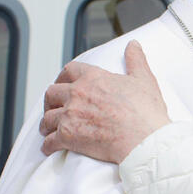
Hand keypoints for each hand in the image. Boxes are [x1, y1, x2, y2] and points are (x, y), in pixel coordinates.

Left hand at [40, 40, 169, 162]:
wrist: (144, 139)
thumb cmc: (146, 112)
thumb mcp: (144, 80)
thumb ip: (136, 60)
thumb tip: (133, 45)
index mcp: (93, 78)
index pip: (69, 70)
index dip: (63, 77)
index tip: (63, 83)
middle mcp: (77, 94)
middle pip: (51, 93)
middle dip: (50, 101)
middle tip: (53, 107)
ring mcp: (70, 115)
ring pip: (47, 118)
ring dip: (46, 124)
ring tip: (48, 130)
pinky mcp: (68, 137)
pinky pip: (49, 141)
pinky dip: (48, 146)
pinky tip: (49, 148)